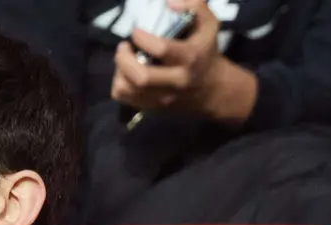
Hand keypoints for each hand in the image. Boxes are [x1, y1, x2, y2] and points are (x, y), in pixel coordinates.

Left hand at [111, 0, 255, 123]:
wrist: (212, 89)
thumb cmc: (205, 51)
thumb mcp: (208, 24)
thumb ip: (195, 6)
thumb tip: (169, 4)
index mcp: (190, 58)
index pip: (161, 50)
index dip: (142, 38)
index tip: (137, 31)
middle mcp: (177, 82)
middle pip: (141, 77)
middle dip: (124, 59)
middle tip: (124, 47)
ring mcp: (164, 98)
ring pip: (128, 89)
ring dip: (119, 71)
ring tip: (125, 59)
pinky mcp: (153, 107)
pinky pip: (124, 98)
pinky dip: (119, 83)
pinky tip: (127, 73)